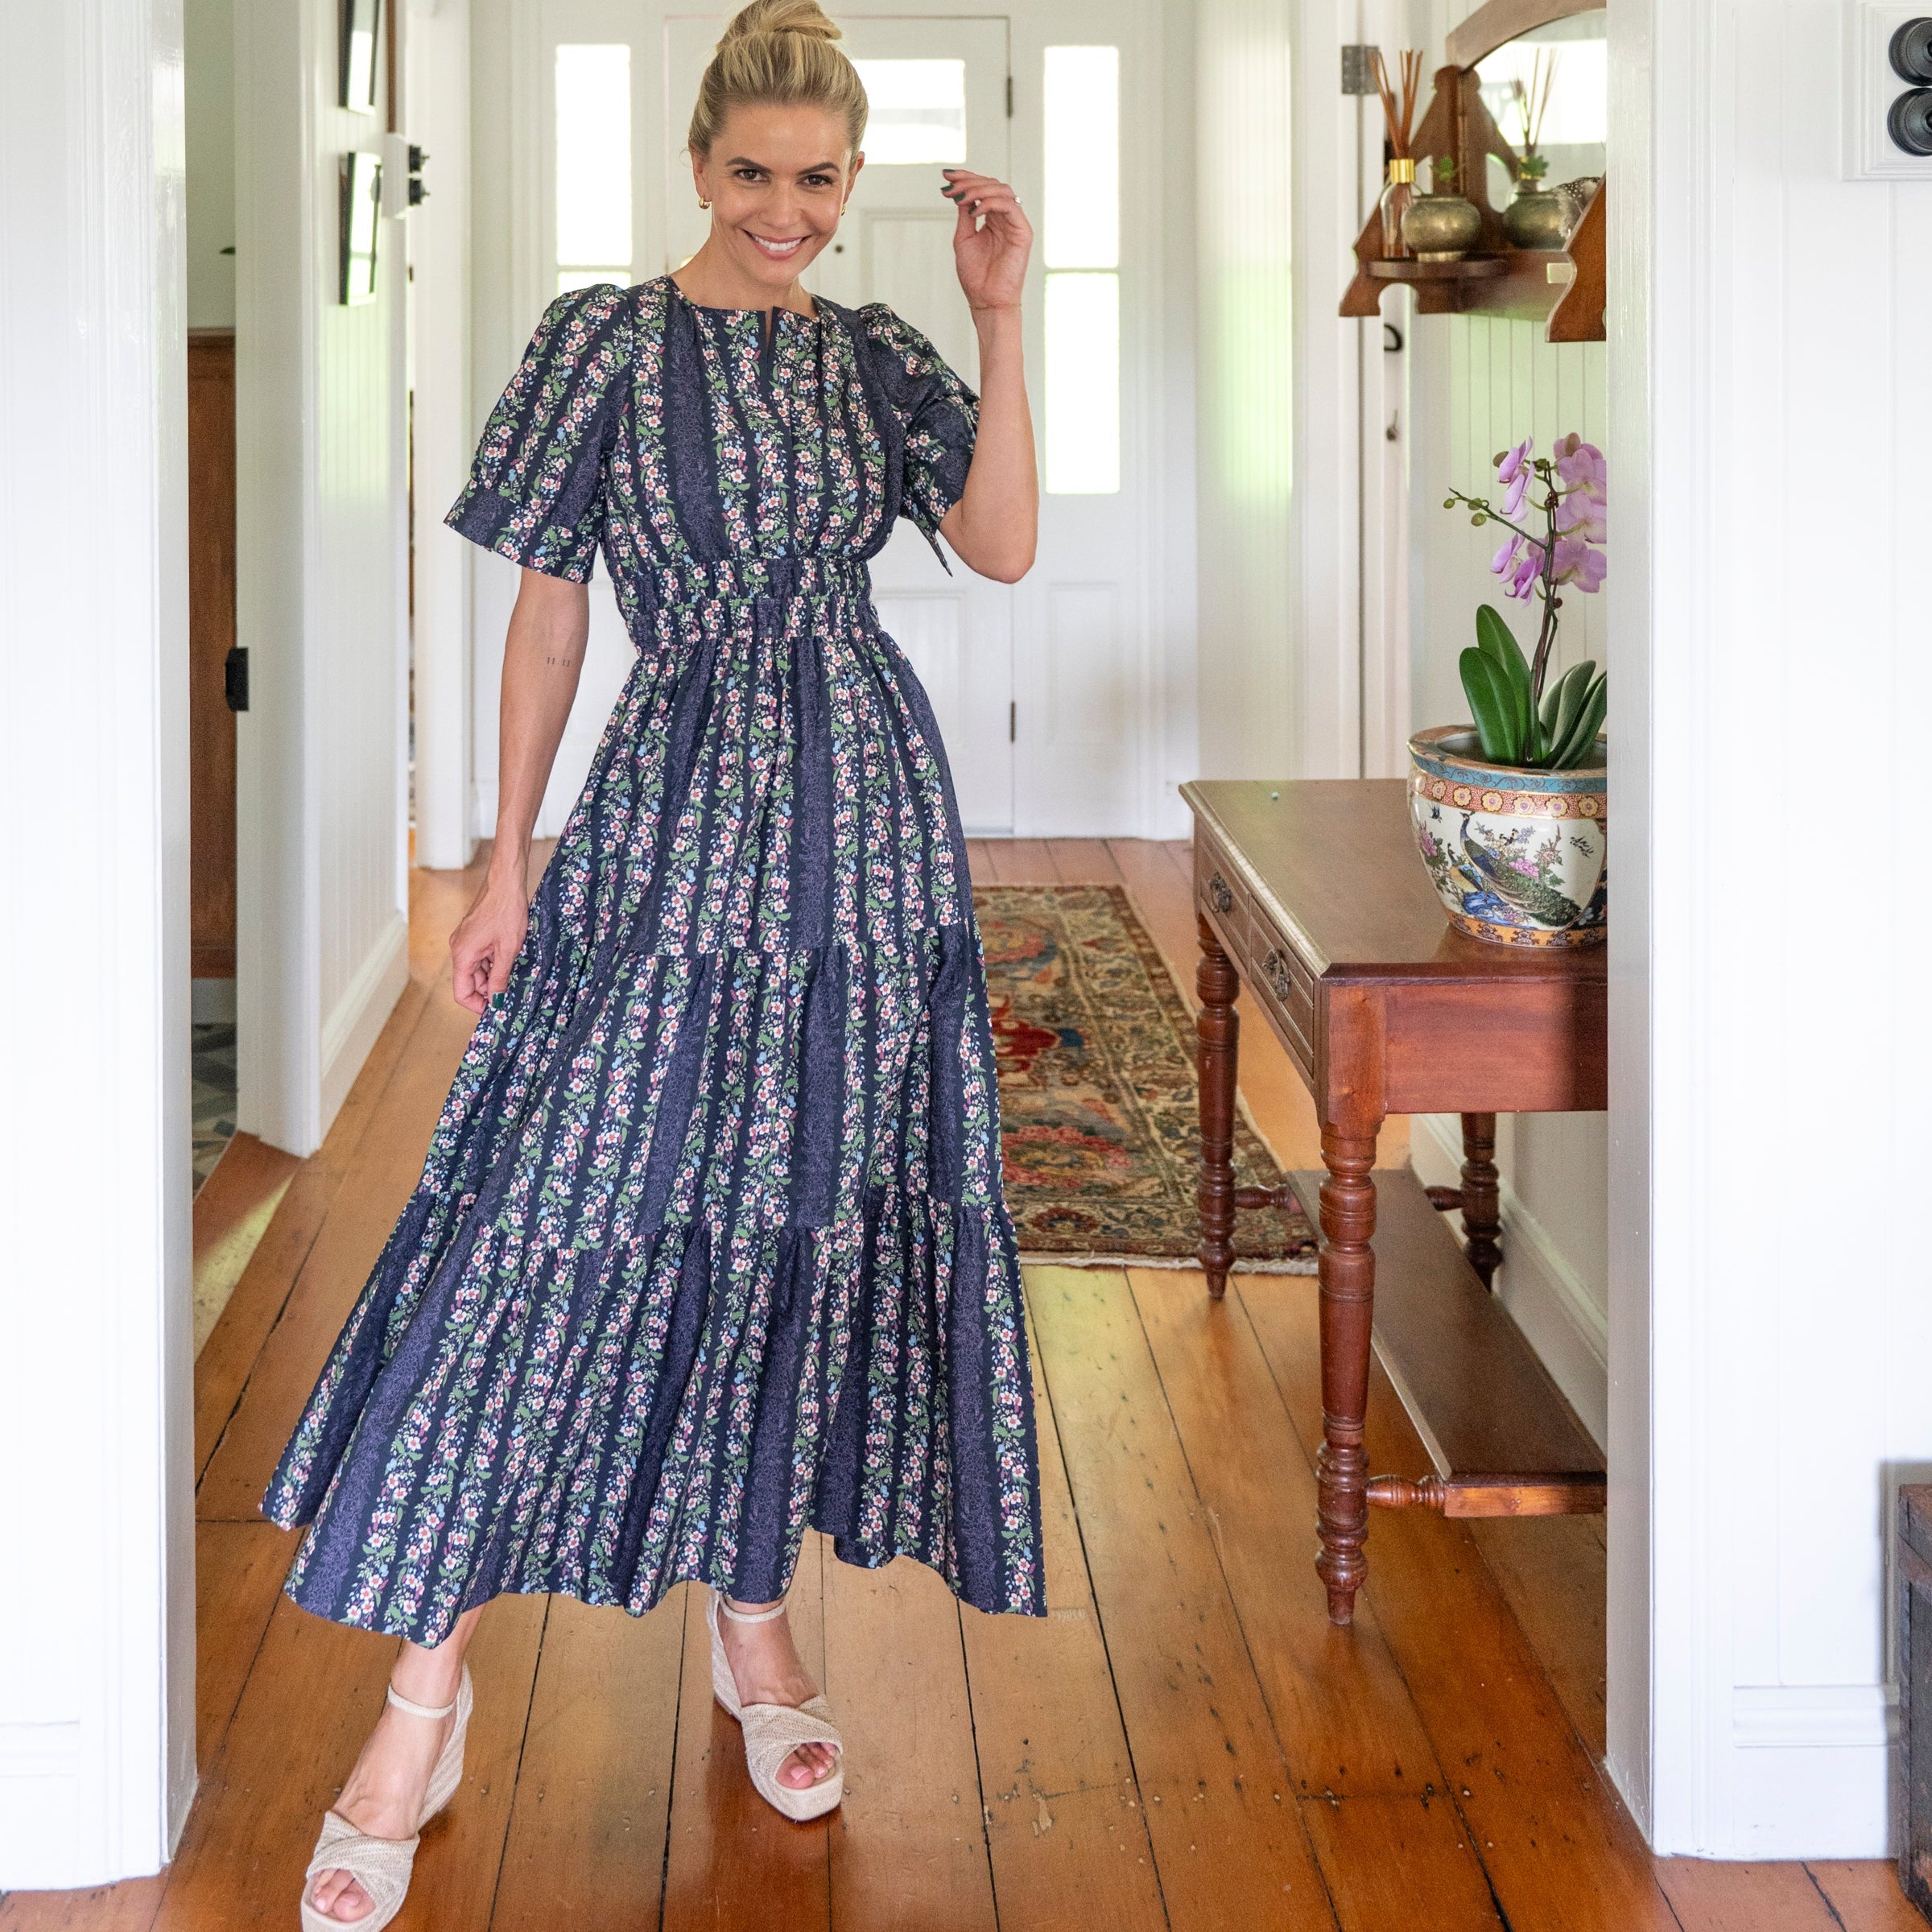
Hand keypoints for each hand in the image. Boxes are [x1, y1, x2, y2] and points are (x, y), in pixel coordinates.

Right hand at [449, 870, 529, 1013]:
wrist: (506, 882)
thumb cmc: (506, 911)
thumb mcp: (508, 950)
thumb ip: (500, 977)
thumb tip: (495, 1000)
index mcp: (462, 955)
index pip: (461, 992)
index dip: (477, 1006)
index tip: (495, 1011)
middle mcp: (459, 949)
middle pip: (469, 982)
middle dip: (488, 991)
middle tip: (510, 996)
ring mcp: (465, 941)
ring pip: (476, 970)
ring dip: (493, 977)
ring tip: (514, 977)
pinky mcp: (473, 934)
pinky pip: (480, 957)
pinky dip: (493, 963)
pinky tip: (510, 962)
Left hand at [942, 170, 1030, 315]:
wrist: (986, 300)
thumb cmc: (976, 276)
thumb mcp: (964, 238)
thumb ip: (964, 214)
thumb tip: (959, 191)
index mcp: (993, 219)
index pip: (983, 188)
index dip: (966, 177)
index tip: (946, 175)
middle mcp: (1005, 218)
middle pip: (992, 184)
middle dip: (969, 181)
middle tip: (951, 186)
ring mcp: (1015, 224)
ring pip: (1002, 191)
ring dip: (979, 189)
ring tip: (960, 198)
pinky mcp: (1023, 232)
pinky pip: (1010, 206)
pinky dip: (990, 203)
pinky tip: (974, 211)